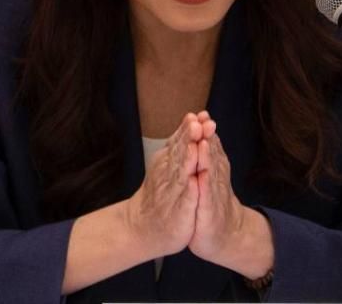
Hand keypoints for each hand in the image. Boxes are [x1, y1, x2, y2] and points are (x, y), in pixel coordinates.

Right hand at [124, 113, 201, 256]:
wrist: (141, 227)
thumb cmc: (159, 194)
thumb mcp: (169, 166)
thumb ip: (180, 144)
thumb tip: (192, 119)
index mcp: (168, 162)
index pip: (179, 142)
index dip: (189, 128)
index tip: (199, 114)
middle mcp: (167, 174)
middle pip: (180, 153)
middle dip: (189, 138)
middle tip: (198, 123)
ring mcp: (171, 193)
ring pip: (181, 173)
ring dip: (188, 159)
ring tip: (195, 145)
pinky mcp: (177, 212)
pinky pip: (184, 199)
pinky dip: (189, 190)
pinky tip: (194, 181)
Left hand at [188, 124, 245, 261]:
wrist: (228, 235)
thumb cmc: (213, 204)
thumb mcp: (209, 178)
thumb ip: (208, 157)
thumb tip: (205, 133)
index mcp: (213, 169)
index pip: (209, 146)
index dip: (205, 130)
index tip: (200, 114)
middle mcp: (216, 179)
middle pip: (212, 154)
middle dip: (207, 137)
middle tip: (203, 119)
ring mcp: (214, 195)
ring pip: (211, 172)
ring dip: (209, 156)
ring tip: (205, 140)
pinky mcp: (210, 212)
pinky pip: (207, 197)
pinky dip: (205, 186)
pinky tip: (202, 176)